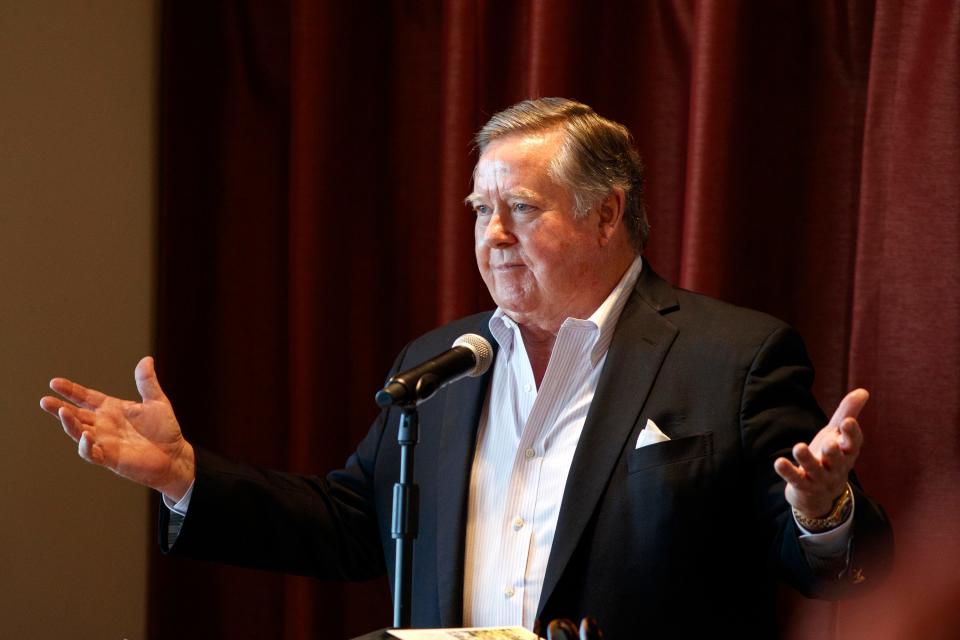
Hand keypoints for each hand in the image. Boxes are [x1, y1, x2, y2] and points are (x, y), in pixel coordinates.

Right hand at [39, 356, 194, 500]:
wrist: (175, 455)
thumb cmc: (165, 430)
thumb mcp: (156, 402)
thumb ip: (147, 382)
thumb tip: (146, 359)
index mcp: (112, 409)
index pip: (86, 397)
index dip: (70, 390)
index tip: (54, 382)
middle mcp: (104, 424)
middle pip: (76, 414)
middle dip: (60, 408)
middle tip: (45, 400)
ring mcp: (105, 441)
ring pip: (78, 432)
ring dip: (69, 424)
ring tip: (62, 412)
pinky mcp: (110, 457)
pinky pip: (92, 452)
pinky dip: (86, 445)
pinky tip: (86, 435)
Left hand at [774, 388, 866, 517]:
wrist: (820, 492)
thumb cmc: (830, 455)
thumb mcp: (837, 434)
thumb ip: (848, 413)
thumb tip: (863, 391)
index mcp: (847, 453)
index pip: (853, 444)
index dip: (851, 433)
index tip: (847, 421)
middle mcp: (836, 467)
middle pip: (837, 460)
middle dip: (833, 452)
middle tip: (829, 443)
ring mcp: (820, 478)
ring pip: (815, 470)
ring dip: (807, 460)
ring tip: (799, 447)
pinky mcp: (803, 485)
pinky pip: (796, 479)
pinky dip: (788, 472)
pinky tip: (778, 462)